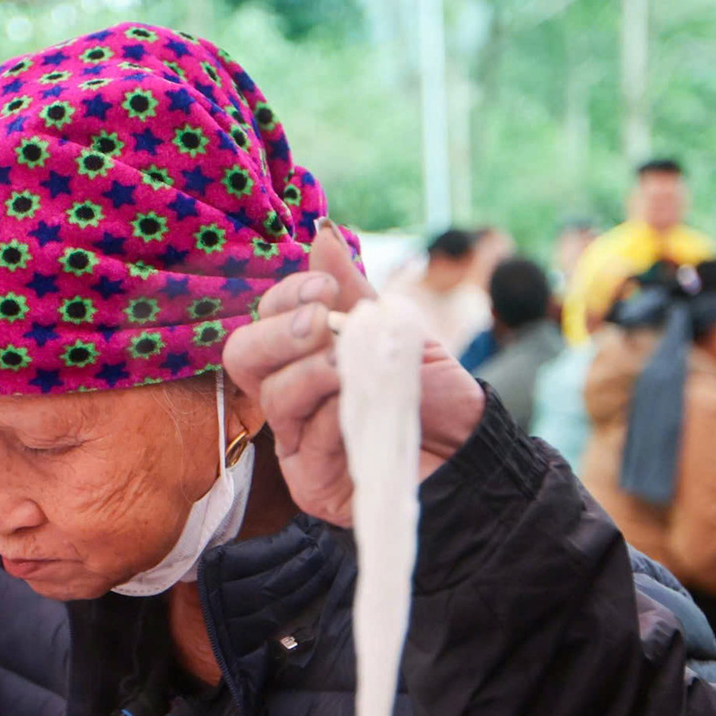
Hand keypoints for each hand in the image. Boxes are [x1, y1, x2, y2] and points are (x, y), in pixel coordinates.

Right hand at [223, 221, 484, 525]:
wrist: (472, 453)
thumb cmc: (432, 394)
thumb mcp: (395, 332)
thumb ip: (352, 291)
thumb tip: (321, 232)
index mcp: (302, 356)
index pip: (265, 318)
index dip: (285, 297)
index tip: (324, 287)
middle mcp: (290, 396)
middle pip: (243, 357)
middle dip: (279, 334)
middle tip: (320, 324)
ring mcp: (296, 441)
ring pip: (273, 398)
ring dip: (311, 375)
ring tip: (348, 367)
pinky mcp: (311, 482)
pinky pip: (305, 445)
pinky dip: (333, 421)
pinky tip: (361, 412)